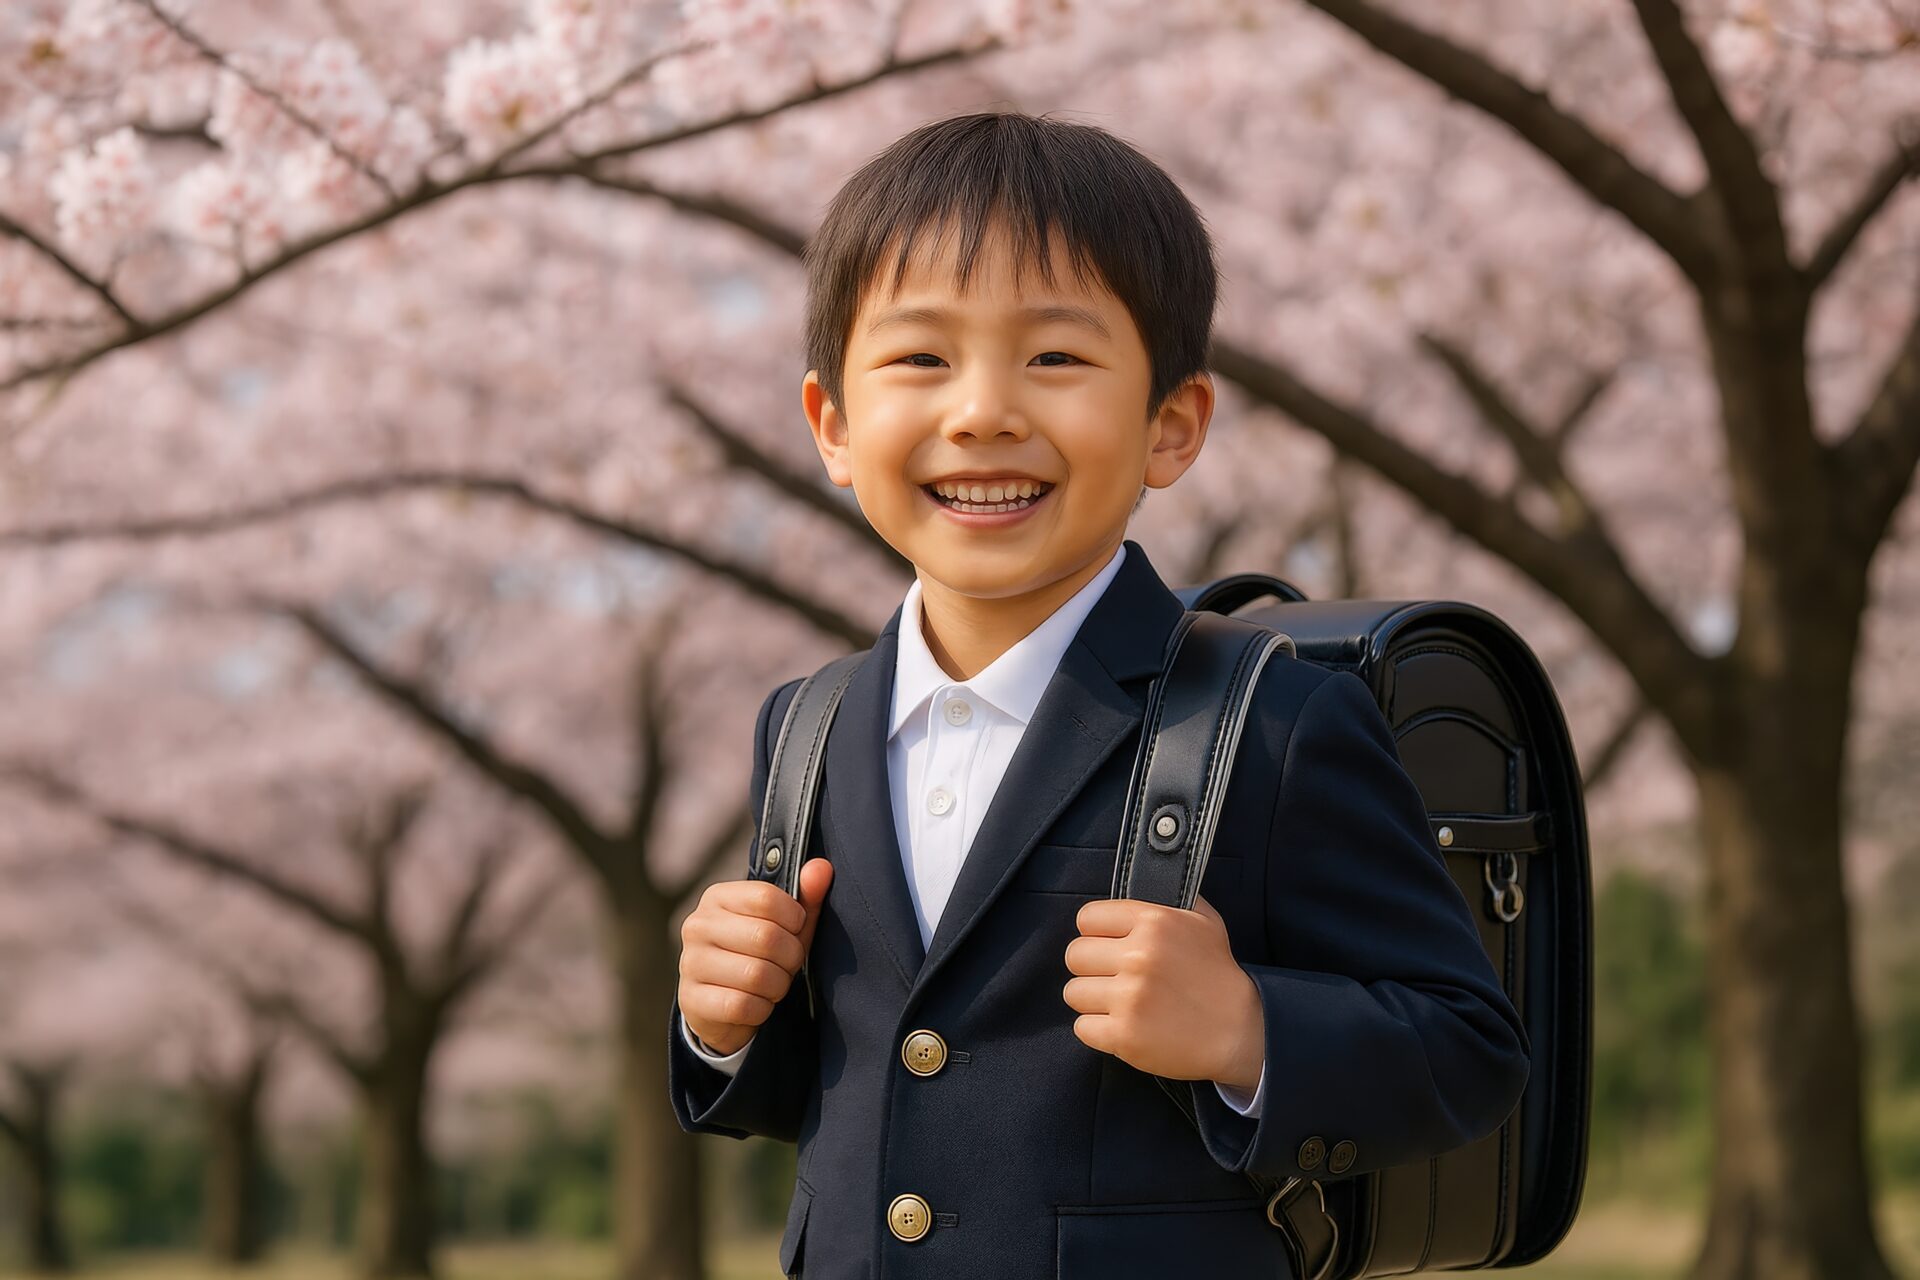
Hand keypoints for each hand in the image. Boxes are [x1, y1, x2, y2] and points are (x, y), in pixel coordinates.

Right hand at [679, 858, 832, 1055]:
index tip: (795, 929)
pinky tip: (756, 1004)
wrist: (719, 1005)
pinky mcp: (691, 999)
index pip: (766, 898)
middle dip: (790, 957)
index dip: (794, 918)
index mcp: (718, 897)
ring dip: (777, 986)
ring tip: (772, 984)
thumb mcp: (784, 925)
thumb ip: (805, 897)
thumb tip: (822, 868)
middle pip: (766, 937)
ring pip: (757, 975)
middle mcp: (698, 925)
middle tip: (787, 964)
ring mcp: (690, 962)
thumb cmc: (757, 955)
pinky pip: (742, 1006)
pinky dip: (761, 1009)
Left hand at [1062, 892, 1262, 1091]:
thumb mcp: (1203, 921)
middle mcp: (1138, 956)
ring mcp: (1129, 998)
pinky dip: (1098, 1030)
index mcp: (1154, 922)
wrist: (1241, 1031)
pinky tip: (1123, 1026)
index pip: (1087, 918)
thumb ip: (1166, 899)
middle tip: (1113, 977)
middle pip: (1074, 955)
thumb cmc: (1218, 974)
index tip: (1109, 945)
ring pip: (1073, 992)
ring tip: (1119, 1003)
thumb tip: (1136, 883)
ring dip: (1092, 1000)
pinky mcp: (1124, 1035)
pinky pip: (1082, 1027)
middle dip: (1091, 967)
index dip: (1096, 933)